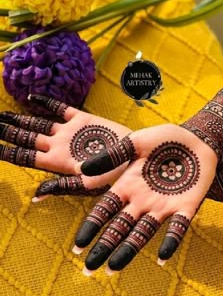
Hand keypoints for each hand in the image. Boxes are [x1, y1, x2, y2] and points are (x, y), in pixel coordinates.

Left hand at [0, 95, 130, 196]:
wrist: (137, 156)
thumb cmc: (115, 175)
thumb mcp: (88, 184)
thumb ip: (62, 186)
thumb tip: (35, 197)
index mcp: (56, 162)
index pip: (24, 155)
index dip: (5, 151)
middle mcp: (58, 145)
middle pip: (25, 137)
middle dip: (6, 132)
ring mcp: (68, 131)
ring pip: (37, 123)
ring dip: (18, 119)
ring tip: (0, 115)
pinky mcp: (82, 118)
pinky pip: (59, 107)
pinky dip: (45, 102)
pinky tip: (31, 97)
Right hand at [72, 123, 217, 274]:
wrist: (195, 139)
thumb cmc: (162, 140)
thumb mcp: (134, 143)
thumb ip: (112, 156)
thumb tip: (82, 170)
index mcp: (127, 185)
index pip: (104, 210)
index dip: (91, 227)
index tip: (78, 245)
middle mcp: (141, 201)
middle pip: (119, 228)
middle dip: (103, 247)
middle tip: (89, 269)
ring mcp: (162, 206)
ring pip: (142, 233)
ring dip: (127, 250)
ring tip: (112, 268)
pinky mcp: (185, 207)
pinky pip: (177, 228)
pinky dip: (170, 242)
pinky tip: (162, 257)